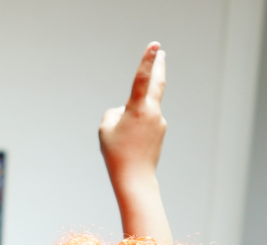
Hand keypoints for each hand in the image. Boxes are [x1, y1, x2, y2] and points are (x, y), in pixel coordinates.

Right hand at [99, 42, 166, 183]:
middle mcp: (153, 112)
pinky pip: (144, 123)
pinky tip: (131, 145)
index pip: (142, 79)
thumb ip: (113, 112)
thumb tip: (124, 109)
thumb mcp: (105, 129)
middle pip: (157, 84)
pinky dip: (135, 130)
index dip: (147, 60)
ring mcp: (159, 122)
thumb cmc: (117, 154)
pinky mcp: (160, 132)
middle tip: (161, 53)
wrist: (135, 178)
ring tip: (123, 140)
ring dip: (132, 118)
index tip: (155, 45)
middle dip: (158, 67)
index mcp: (138, 109)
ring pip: (141, 111)